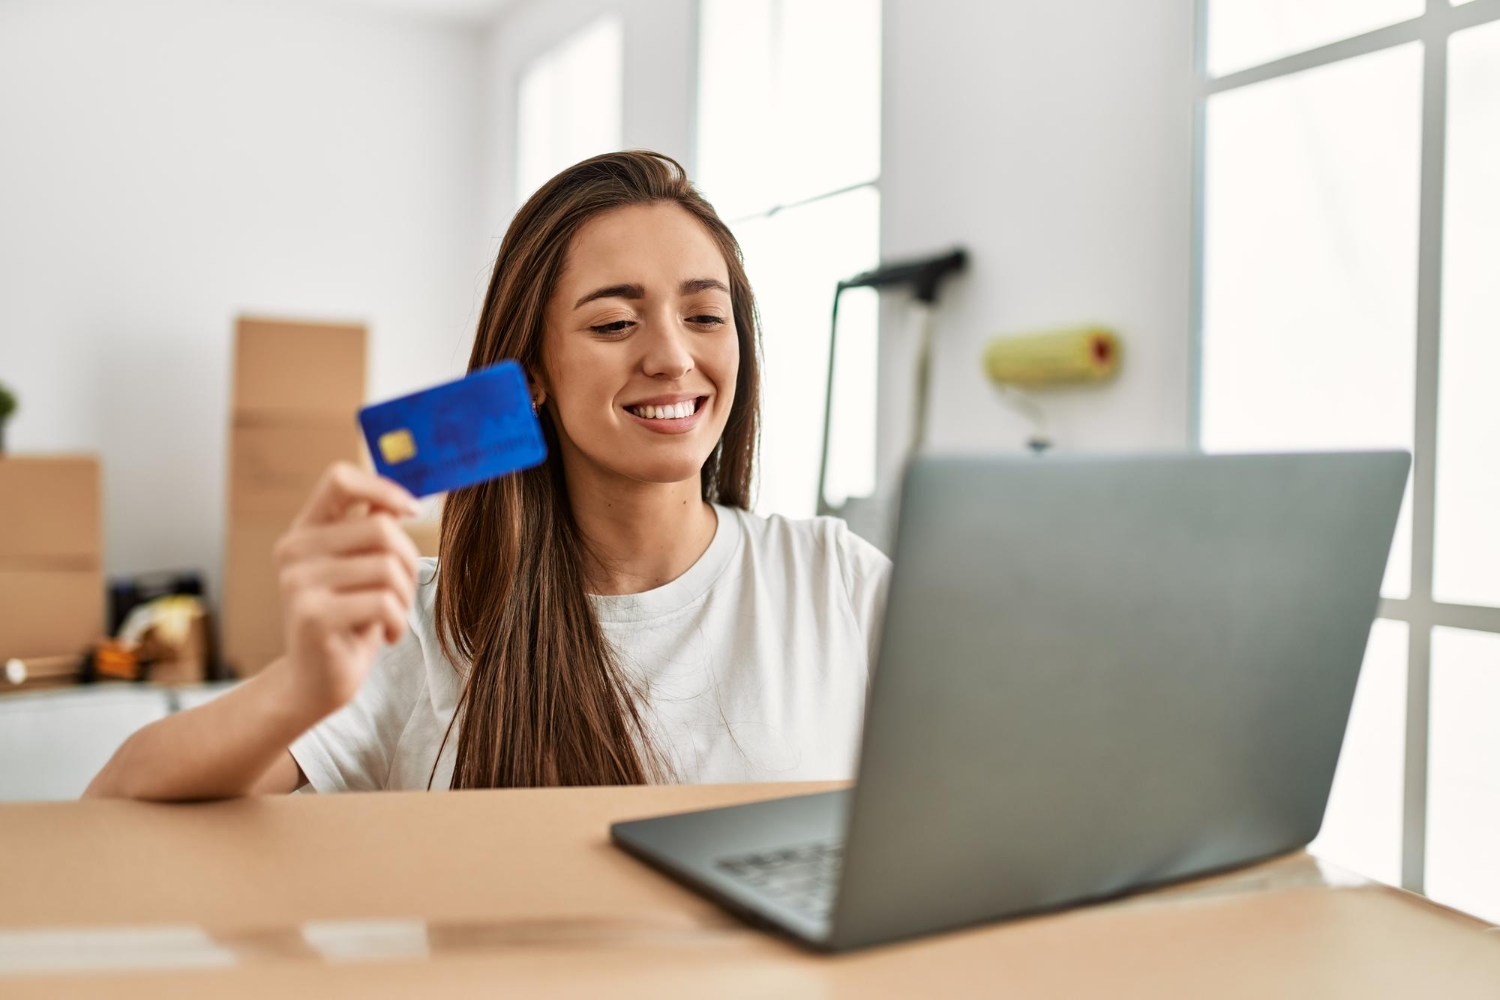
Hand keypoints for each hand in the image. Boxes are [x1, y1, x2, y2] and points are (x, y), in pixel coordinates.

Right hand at [272, 461, 422, 718]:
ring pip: (387, 567)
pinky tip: (386, 635)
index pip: (340, 479)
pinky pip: (383, 602)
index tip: (412, 511)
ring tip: (391, 615)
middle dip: (408, 561)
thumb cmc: (348, 619)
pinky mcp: (313, 616)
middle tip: (402, 591)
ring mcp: (298, 582)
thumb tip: (400, 496)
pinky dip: (398, 622)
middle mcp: (294, 550)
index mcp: (304, 530)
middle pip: (381, 528)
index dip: (383, 488)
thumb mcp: (359, 568)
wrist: (315, 681)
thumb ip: (370, 529)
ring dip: (404, 596)